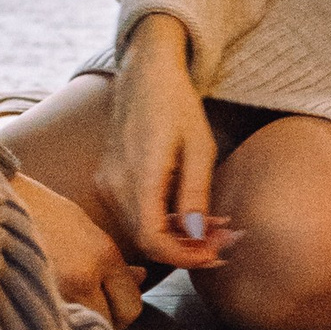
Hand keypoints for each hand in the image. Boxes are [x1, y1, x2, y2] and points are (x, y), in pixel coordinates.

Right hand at [12, 171, 143, 328]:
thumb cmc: (37, 209)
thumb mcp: (82, 225)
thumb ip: (113, 259)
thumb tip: (141, 278)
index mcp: (102, 254)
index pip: (132, 306)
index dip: (123, 305)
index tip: (111, 300)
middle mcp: (83, 278)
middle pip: (113, 324)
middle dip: (105, 319)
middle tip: (89, 304)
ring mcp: (56, 295)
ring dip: (80, 325)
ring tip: (67, 307)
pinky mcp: (30, 305)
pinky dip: (56, 328)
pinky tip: (47, 312)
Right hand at [107, 16, 238, 271]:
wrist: (145, 73)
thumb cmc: (177, 104)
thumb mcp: (199, 148)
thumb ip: (196, 194)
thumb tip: (198, 238)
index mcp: (138, 175)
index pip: (153, 239)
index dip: (184, 256)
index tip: (214, 254)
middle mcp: (115, 183)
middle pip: (147, 239)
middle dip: (187, 248)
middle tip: (223, 241)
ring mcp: (107, 182)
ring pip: (140, 230)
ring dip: (176, 237)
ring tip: (213, 227)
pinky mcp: (107, 180)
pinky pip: (133, 214)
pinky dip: (162, 222)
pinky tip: (189, 214)